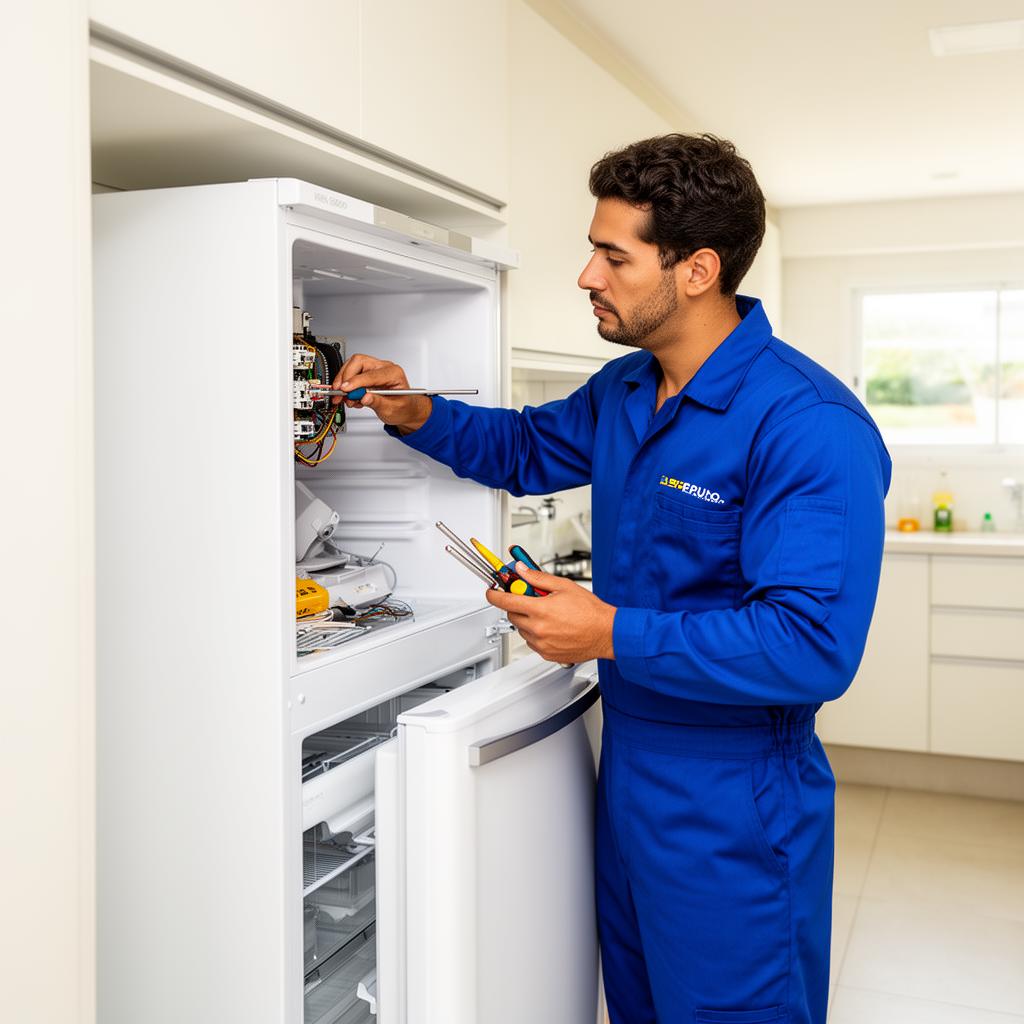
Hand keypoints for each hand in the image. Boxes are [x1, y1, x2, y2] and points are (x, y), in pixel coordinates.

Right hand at [331, 353, 432, 433]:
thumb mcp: (393, 410)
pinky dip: (347, 386)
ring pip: (352, 366)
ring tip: (345, 398)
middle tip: (340, 392)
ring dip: (344, 382)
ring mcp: (374, 370)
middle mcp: (383, 368)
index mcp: (394, 374)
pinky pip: (351, 374)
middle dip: (346, 377)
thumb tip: (364, 397)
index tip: (345, 389)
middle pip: (358, 362)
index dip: (356, 382)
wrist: (405, 409)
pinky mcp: (367, 375)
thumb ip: (378, 403)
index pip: (371, 374)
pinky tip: (351, 398)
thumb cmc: (403, 407)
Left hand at [485, 562, 615, 663]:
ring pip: (522, 629)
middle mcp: (538, 629)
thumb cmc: (590, 611)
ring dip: (528, 620)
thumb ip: (537, 578)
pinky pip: (532, 642)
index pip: (506, 601)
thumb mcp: (563, 586)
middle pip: (512, 615)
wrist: (606, 633)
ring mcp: (541, 644)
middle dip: (517, 606)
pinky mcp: (546, 654)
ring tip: (548, 615)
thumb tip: (522, 569)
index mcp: (540, 610)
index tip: (491, 591)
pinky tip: (553, 627)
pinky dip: (537, 634)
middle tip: (531, 600)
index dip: (494, 594)